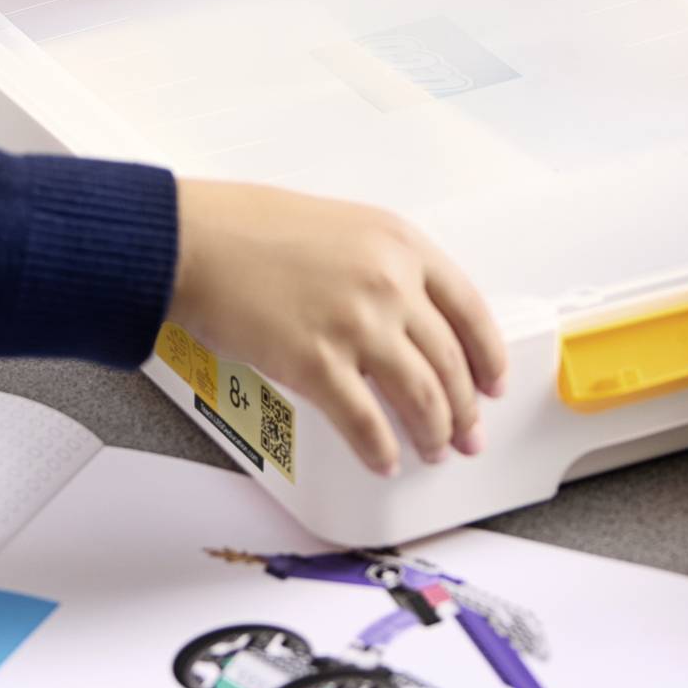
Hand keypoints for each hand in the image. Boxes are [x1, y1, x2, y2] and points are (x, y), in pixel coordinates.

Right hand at [169, 180, 508, 475]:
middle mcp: (388, 283)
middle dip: (465, 409)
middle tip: (468, 433)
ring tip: (432, 451)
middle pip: (450, 362)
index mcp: (399, 244)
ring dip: (432, 434)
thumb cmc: (249, 230)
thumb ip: (381, 267)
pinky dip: (379, 449)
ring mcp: (356, 324)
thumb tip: (406, 320)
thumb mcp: (341, 227)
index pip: (470, 309)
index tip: (492, 383)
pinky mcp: (317, 363)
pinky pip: (365, 422)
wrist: (195, 241)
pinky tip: (383, 460)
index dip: (488, 357)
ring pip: (420, 397)